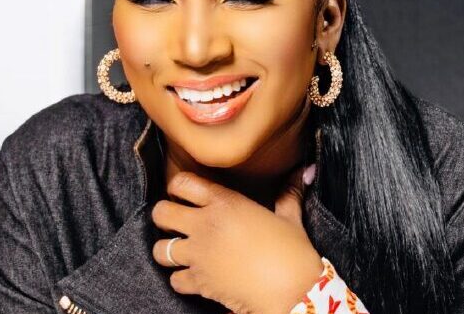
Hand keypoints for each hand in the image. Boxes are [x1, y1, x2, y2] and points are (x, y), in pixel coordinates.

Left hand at [151, 165, 322, 313]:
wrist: (293, 292)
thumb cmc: (293, 251)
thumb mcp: (290, 217)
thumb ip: (288, 193)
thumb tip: (303, 172)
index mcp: (226, 202)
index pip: (183, 182)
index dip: (178, 186)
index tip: (182, 192)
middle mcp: (206, 225)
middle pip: (161, 212)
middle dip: (164, 216)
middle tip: (176, 221)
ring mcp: (199, 255)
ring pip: (160, 249)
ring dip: (168, 250)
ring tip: (181, 251)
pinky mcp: (199, 282)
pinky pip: (174, 280)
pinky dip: (182, 279)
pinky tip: (195, 276)